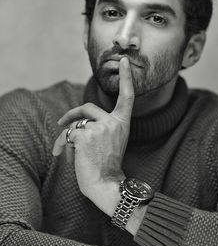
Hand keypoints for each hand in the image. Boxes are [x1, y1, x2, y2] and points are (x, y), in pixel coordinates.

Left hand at [52, 57, 133, 212]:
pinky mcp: (85, 135)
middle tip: (62, 122)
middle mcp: (113, 122)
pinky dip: (62, 145)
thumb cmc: (107, 166)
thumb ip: (100, 127)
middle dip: (73, 114)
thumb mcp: (111, 142)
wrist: (106, 184)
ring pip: (75, 124)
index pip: (127, 96)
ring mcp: (100, 128)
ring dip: (67, 139)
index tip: (123, 61)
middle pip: (88, 108)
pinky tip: (66, 158)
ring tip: (67, 154)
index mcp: (123, 123)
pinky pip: (67, 135)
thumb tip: (76, 122)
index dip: (126, 78)